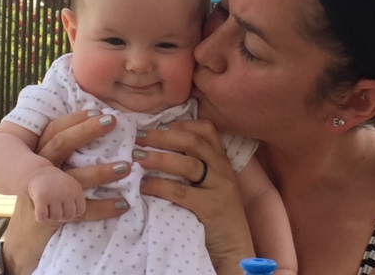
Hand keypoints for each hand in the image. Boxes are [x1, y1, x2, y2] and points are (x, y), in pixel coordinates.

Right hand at [3, 110, 131, 274]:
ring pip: (73, 178)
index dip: (76, 119)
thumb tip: (103, 131)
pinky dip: (103, 207)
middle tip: (112, 121)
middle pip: (61, 144)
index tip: (99, 110)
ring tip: (127, 167)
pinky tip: (123, 204)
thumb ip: (67, 155)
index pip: (54, 130)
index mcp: (38, 156)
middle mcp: (38, 170)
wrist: (23, 241)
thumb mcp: (48, 173)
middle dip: (87, 131)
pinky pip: (80, 210)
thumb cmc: (44, 199)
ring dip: (102, 172)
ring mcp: (42, 194)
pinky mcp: (50, 217)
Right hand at [27, 166, 85, 222]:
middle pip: (68, 216)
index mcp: (76, 189)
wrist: (36, 172)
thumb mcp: (71, 188)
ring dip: (50, 215)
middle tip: (54, 206)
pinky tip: (39, 209)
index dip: (72, 212)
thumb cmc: (56, 185)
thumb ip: (78, 201)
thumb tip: (91, 216)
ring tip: (47, 205)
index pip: (80, 211)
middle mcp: (67, 191)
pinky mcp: (41, 197)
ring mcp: (54, 194)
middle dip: (61, 215)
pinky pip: (42, 217)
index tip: (64, 207)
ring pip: (55, 217)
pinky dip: (40, 216)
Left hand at [134, 119, 254, 274]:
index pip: (208, 130)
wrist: (235, 251)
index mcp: (221, 162)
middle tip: (140, 137)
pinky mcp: (214, 208)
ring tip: (138, 157)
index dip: (183, 124)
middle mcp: (223, 170)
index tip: (161, 124)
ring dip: (159, 158)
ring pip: (189, 164)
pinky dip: (160, 186)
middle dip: (164, 137)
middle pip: (194, 142)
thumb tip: (157, 151)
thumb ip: (194, 169)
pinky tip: (144, 187)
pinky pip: (183, 192)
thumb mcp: (210, 187)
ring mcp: (221, 188)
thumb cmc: (215, 218)